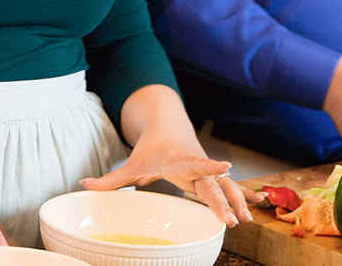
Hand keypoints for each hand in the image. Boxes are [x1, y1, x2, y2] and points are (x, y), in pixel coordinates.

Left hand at [80, 85, 265, 226]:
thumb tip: (82, 184)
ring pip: (225, 185)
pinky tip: (259, 204)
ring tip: (247, 218)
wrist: (168, 122)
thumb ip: (110, 179)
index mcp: (178, 160)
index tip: (225, 169)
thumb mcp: (131, 163)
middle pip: (211, 183)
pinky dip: (244, 193)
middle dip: (223, 199)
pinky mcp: (211, 174)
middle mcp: (195, 163)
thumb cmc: (151, 147)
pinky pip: (230, 185)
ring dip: (237, 199)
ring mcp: (205, 168)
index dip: (209, 168)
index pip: (194, 164)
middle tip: (233, 219)